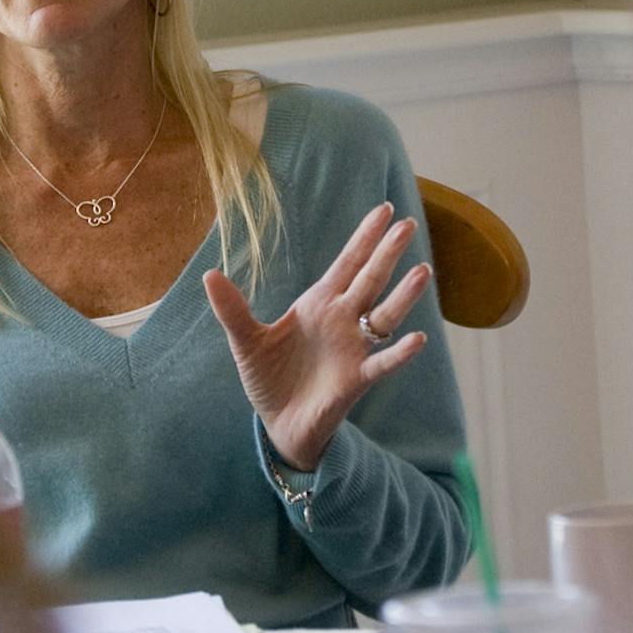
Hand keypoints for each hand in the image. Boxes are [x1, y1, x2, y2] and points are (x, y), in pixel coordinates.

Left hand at [202, 202, 431, 470]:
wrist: (279, 423)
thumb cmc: (268, 378)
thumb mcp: (245, 341)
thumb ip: (232, 309)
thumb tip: (209, 274)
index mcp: (318, 304)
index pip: (347, 264)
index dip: (364, 238)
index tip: (384, 209)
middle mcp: (342, 321)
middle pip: (370, 280)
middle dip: (387, 253)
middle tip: (408, 223)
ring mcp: (353, 348)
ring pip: (384, 315)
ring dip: (403, 295)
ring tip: (423, 270)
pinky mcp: (356, 378)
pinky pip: (383, 362)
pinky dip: (399, 352)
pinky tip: (416, 338)